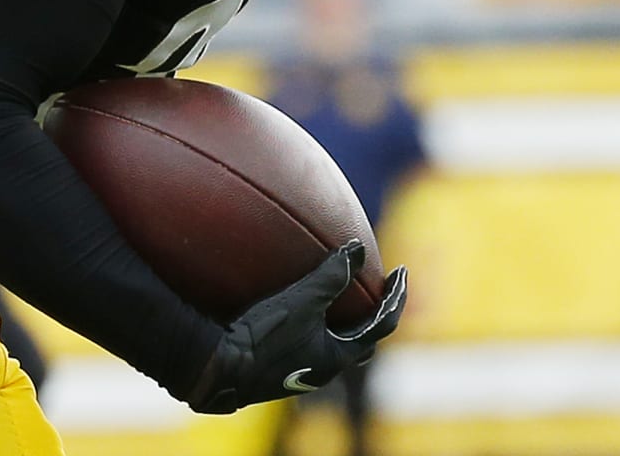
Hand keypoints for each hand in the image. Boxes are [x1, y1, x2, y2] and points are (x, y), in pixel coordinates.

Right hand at [184, 241, 407, 413]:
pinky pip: (306, 344)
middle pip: (361, 342)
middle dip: (372, 316)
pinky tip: (293, 308)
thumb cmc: (264, 336)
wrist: (219, 370)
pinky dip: (313, 325)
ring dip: (340, 320)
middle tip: (376, 290)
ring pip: (332, 345)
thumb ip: (332, 275)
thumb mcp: (302, 301)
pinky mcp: (277, 369)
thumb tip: (357, 248)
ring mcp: (300, 372)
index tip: (400, 272)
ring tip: (337, 295)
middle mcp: (323, 369)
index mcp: (338, 358)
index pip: (381, 326)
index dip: (395, 297)